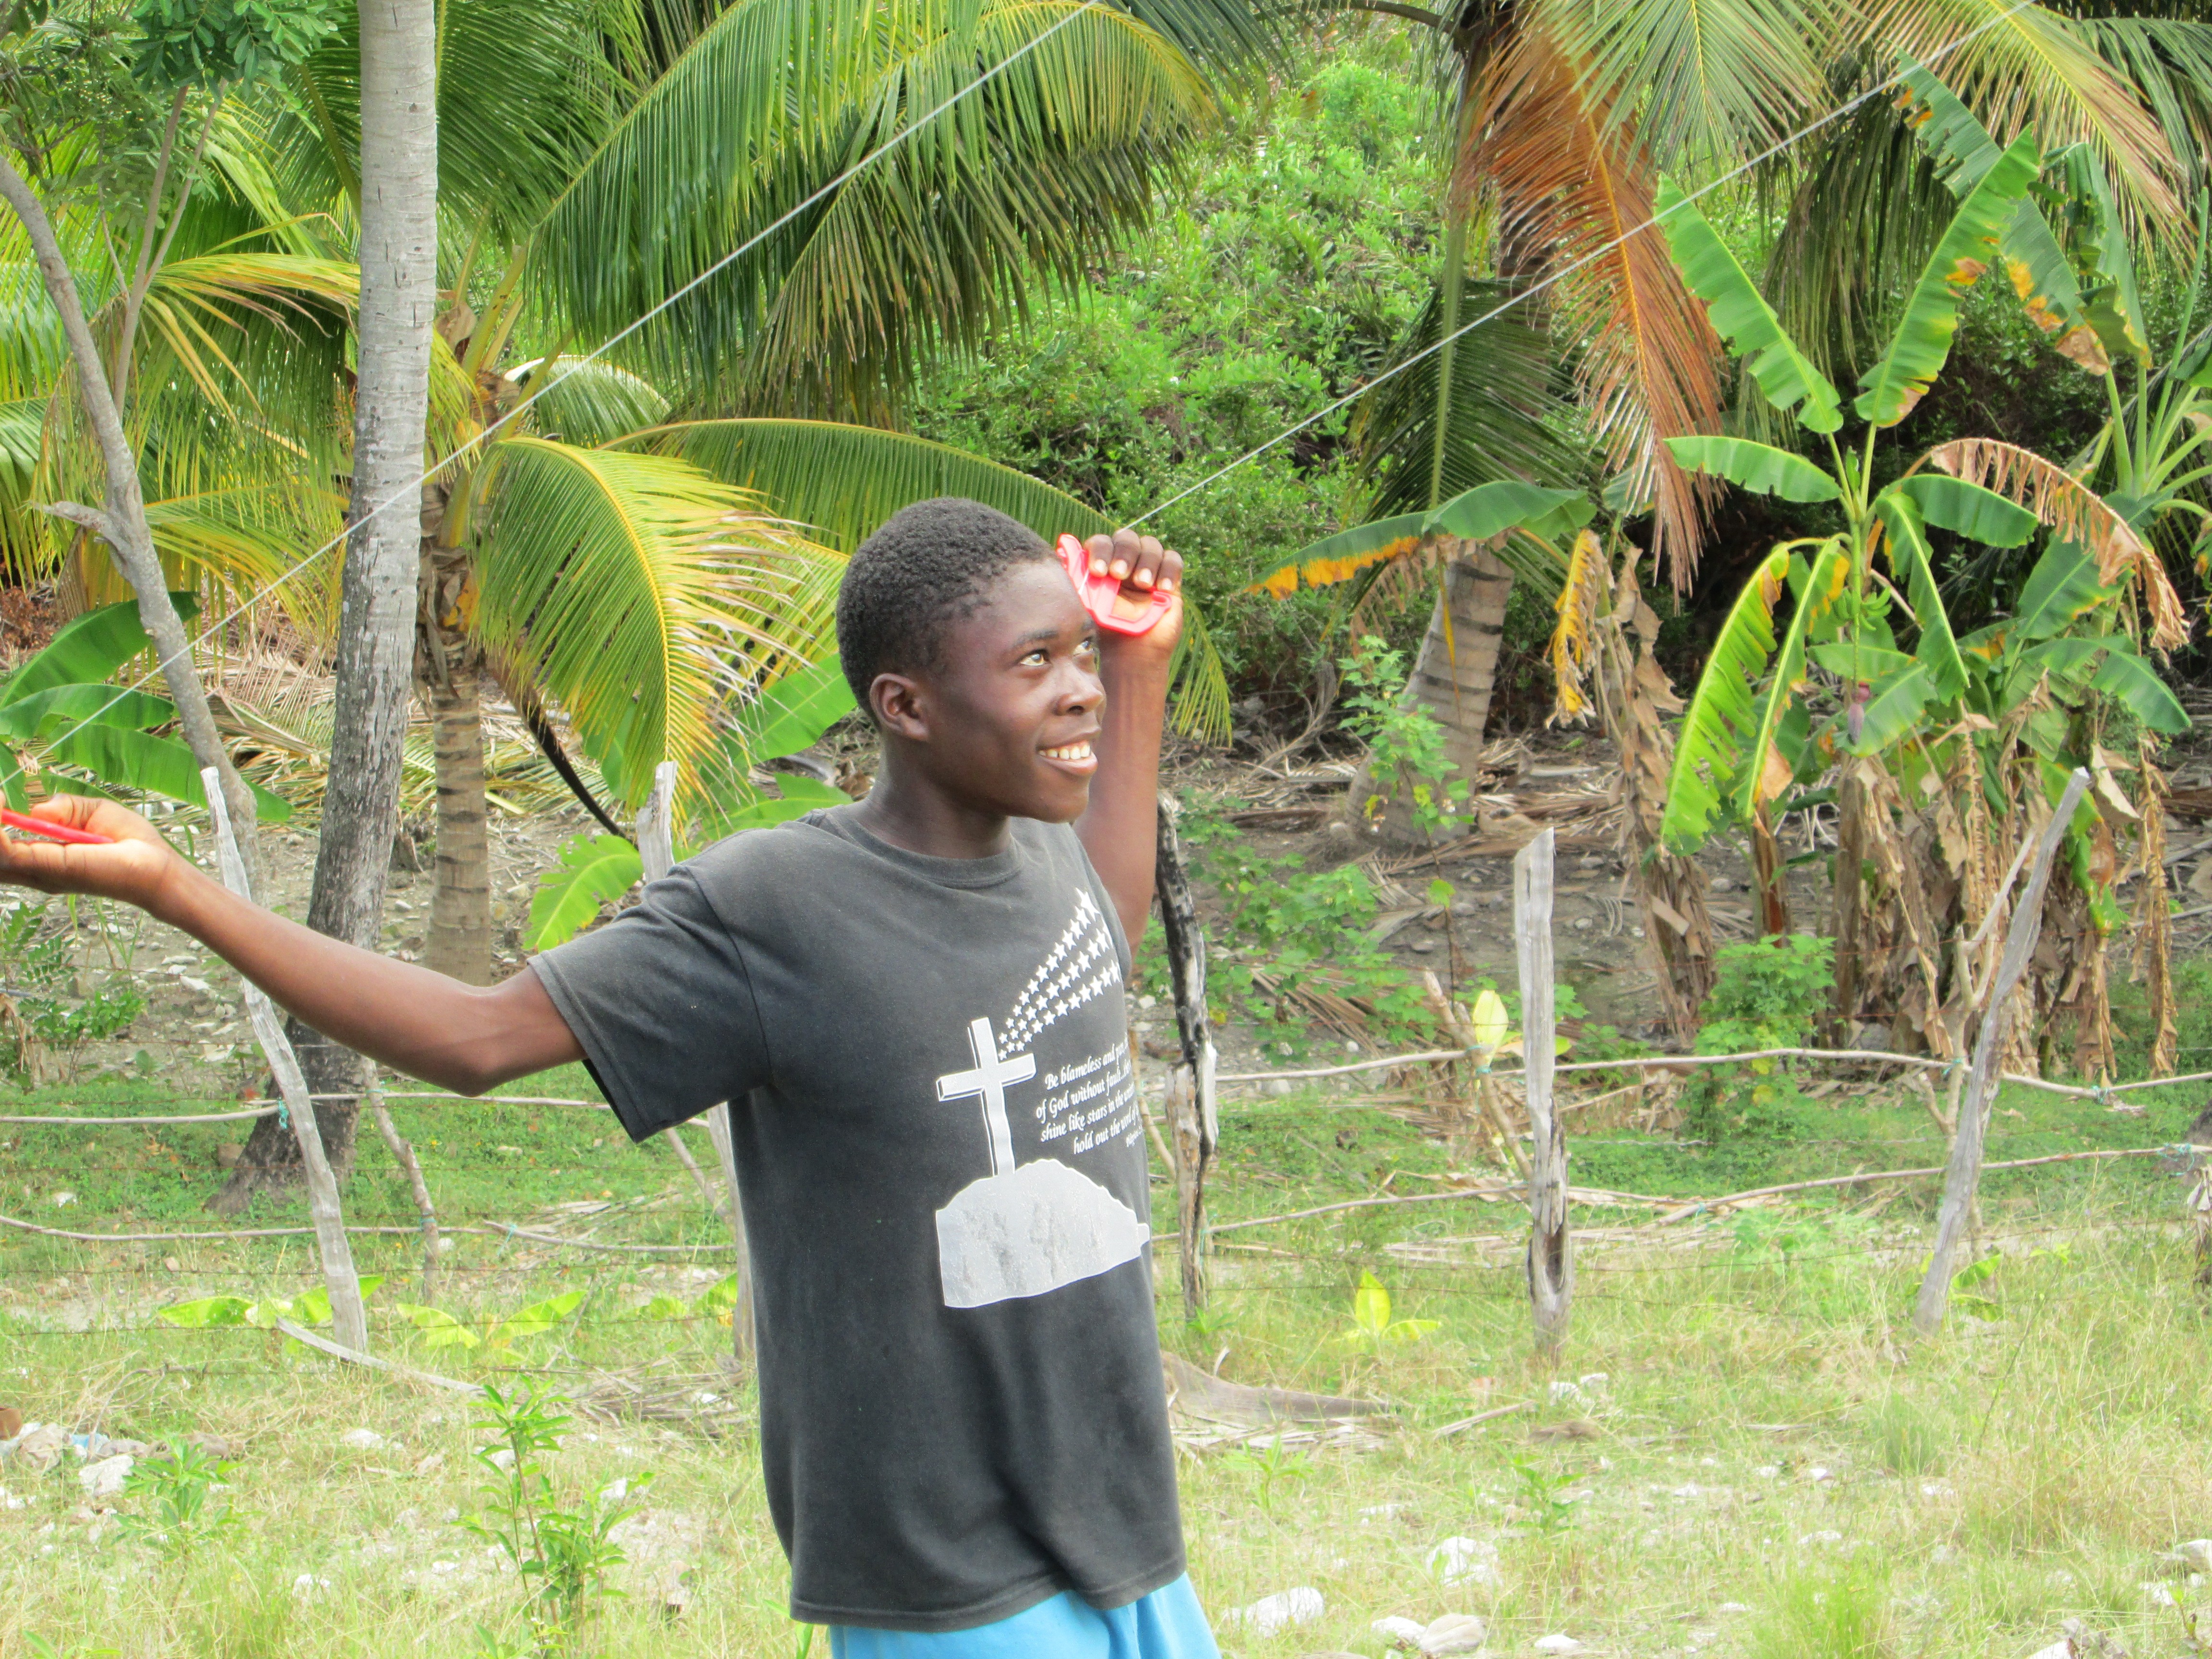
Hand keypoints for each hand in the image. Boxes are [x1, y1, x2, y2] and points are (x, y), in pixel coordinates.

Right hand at [0, 794, 178, 907]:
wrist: (156, 865)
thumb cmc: (130, 842)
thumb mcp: (91, 813)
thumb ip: (62, 807)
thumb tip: (36, 809)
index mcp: (42, 857)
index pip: (0, 846)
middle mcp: (34, 869)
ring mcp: (38, 870)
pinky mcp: (48, 867)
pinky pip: (5, 853)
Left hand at [1083, 529, 1184, 663]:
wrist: (1131, 652)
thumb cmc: (1106, 628)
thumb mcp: (1086, 603)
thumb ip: (1075, 577)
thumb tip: (1062, 549)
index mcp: (1104, 561)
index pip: (1102, 542)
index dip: (1100, 551)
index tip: (1098, 572)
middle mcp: (1126, 560)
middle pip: (1127, 538)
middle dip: (1124, 553)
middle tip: (1120, 575)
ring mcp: (1148, 568)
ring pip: (1151, 545)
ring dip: (1147, 561)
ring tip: (1143, 585)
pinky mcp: (1168, 579)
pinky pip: (1173, 560)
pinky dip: (1169, 570)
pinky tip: (1161, 588)